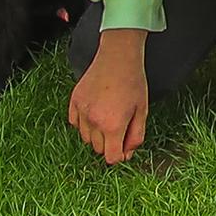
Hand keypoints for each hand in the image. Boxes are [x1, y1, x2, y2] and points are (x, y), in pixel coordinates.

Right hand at [69, 30, 148, 163]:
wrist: (118, 57)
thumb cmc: (133, 82)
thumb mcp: (142, 111)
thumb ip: (135, 136)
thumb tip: (127, 154)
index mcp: (113, 126)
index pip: (111, 157)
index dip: (119, 155)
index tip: (124, 146)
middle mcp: (94, 121)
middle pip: (98, 148)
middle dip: (109, 143)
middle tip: (119, 125)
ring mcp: (82, 111)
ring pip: (86, 137)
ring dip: (96, 134)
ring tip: (107, 115)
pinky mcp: (74, 101)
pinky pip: (74, 123)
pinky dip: (83, 123)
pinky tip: (94, 111)